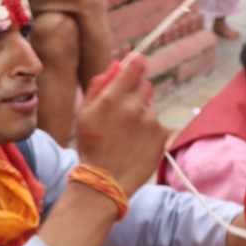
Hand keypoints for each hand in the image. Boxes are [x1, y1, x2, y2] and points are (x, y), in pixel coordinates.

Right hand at [76, 54, 169, 196]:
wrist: (105, 182)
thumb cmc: (91, 147)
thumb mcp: (84, 114)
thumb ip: (98, 85)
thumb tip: (116, 65)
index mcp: (112, 98)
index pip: (135, 66)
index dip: (136, 63)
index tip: (136, 64)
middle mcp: (134, 106)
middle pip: (145, 85)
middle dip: (136, 93)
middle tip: (123, 113)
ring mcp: (150, 121)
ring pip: (150, 107)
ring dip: (142, 114)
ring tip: (127, 134)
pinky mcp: (162, 135)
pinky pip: (158, 124)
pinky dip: (150, 130)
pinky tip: (136, 143)